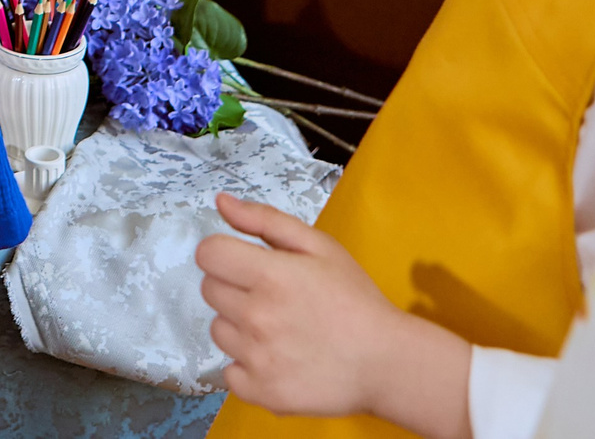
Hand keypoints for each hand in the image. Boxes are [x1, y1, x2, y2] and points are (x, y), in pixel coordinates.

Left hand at [199, 193, 472, 438]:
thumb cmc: (354, 299)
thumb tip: (221, 201)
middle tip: (274, 299)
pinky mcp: (262, 392)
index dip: (224, 255)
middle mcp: (257, 317)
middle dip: (235, 289)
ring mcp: (257, 358)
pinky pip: (230, 372)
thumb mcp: (319, 246)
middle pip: (210, 291)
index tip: (245, 264)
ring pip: (219, 331)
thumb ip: (265, 220)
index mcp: (270, 275)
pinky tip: (278, 359)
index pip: (208, 254)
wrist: (386, 361)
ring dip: (240, 328)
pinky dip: (248, 367)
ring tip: (280, 330)